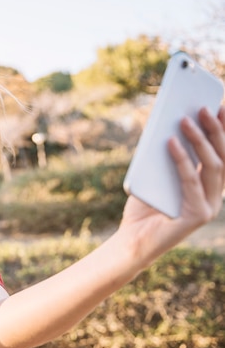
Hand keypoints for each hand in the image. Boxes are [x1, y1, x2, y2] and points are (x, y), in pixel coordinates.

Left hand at [120, 106, 224, 263]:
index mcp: (209, 187)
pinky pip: (190, 181)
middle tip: (204, 107)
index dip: (224, 130)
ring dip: (199, 140)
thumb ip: (167, 158)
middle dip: (215, 130)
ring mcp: (209, 207)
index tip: (221, 105)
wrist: (132, 241)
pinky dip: (181, 159)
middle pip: (222, 157)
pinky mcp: (196, 216)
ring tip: (184, 119)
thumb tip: (168, 126)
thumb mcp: (156, 177)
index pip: (222, 154)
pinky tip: (170, 142)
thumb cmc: (144, 208)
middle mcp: (214, 197)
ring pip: (212, 166)